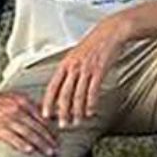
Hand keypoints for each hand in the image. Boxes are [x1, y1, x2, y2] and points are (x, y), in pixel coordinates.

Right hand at [0, 87, 59, 156]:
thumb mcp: (17, 98)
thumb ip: (30, 107)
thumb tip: (44, 115)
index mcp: (25, 103)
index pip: (43, 118)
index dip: (52, 129)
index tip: (58, 138)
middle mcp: (20, 111)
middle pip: (39, 127)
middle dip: (50, 139)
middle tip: (58, 148)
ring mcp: (9, 120)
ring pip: (30, 133)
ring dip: (41, 143)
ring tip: (49, 152)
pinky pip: (13, 138)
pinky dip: (22, 144)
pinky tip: (30, 150)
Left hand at [41, 15, 132, 129]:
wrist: (110, 32)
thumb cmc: (93, 44)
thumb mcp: (75, 55)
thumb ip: (69, 69)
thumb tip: (62, 86)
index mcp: (65, 64)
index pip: (52, 86)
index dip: (48, 102)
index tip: (46, 114)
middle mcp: (73, 67)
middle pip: (64, 94)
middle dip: (62, 112)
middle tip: (63, 124)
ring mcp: (86, 69)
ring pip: (78, 95)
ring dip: (77, 111)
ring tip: (77, 121)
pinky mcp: (99, 70)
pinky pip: (93, 90)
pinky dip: (91, 103)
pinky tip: (91, 112)